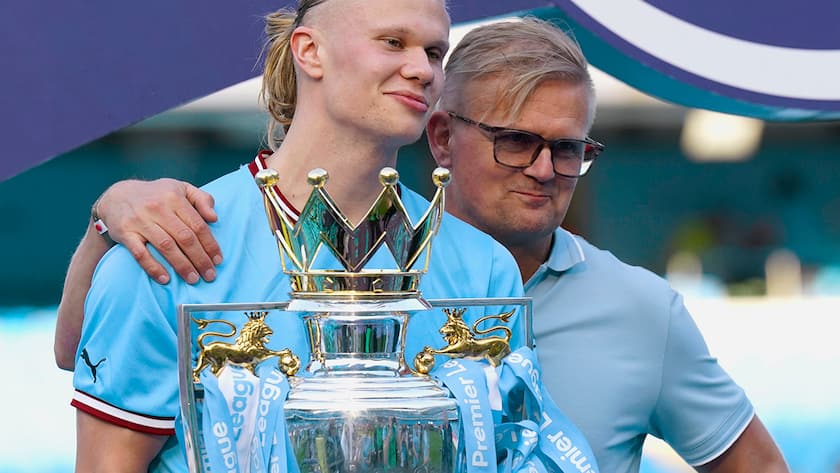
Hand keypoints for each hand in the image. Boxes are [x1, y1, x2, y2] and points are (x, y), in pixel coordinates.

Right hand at [96, 178, 221, 283]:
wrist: (117, 196)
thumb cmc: (157, 195)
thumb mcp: (181, 188)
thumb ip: (202, 199)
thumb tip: (214, 218)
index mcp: (174, 198)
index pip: (197, 225)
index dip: (210, 244)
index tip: (218, 260)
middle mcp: (158, 208)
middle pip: (184, 238)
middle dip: (200, 259)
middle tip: (210, 275)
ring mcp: (140, 221)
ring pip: (166, 246)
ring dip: (182, 265)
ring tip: (193, 279)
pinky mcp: (125, 233)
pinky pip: (140, 253)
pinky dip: (153, 267)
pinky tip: (165, 279)